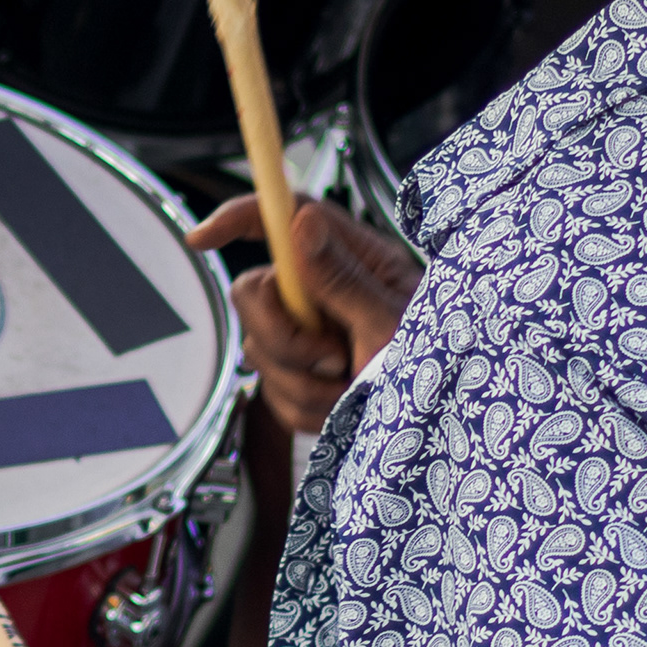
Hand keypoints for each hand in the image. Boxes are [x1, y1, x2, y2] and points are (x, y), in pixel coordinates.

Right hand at [185, 194, 420, 433]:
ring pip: (258, 351)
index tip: (203, 237)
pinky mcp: (300, 377)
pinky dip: (304, 409)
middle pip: (254, 292)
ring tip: (350, 389)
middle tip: (332, 358)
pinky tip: (342, 407)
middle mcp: (325, 292)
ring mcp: (309, 335)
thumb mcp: (393, 324)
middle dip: (283, 336)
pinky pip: (271, 393)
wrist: (443, 430)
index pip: (287, 216)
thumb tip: (301, 222)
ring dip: (303, 382)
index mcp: (355, 260)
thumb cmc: (437, 369)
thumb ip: (343, 278)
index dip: (239, 216)